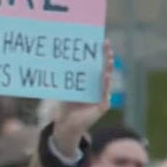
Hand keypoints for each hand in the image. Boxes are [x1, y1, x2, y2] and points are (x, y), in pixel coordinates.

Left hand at [52, 40, 113, 157]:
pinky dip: (105, 84)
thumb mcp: (66, 88)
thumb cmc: (65, 106)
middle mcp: (98, 88)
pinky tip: (105, 75)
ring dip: (108, 68)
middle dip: (106, 57)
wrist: (65, 125)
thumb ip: (66, 77)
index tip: (100, 41)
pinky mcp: (102, 106)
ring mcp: (102, 96)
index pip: (96, 65)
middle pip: (103, 69)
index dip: (98, 54)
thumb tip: (58, 59)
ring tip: (109, 58)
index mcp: (90, 82)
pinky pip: (104, 93)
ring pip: (107, 79)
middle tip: (106, 44)